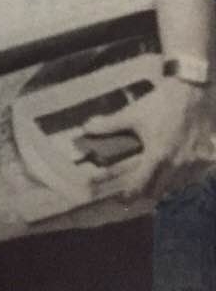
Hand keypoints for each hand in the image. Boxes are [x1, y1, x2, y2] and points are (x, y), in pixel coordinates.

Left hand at [84, 78, 212, 201]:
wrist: (191, 91)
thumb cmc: (160, 103)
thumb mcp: (133, 114)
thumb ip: (109, 124)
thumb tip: (86, 127)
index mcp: (158, 156)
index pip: (142, 186)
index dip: (130, 195)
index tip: (122, 199)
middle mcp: (177, 165)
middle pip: (160, 191)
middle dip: (146, 193)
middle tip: (136, 190)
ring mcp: (193, 163)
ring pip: (177, 186)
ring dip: (164, 187)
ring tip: (154, 180)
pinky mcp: (205, 158)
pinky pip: (192, 177)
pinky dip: (181, 179)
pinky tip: (174, 171)